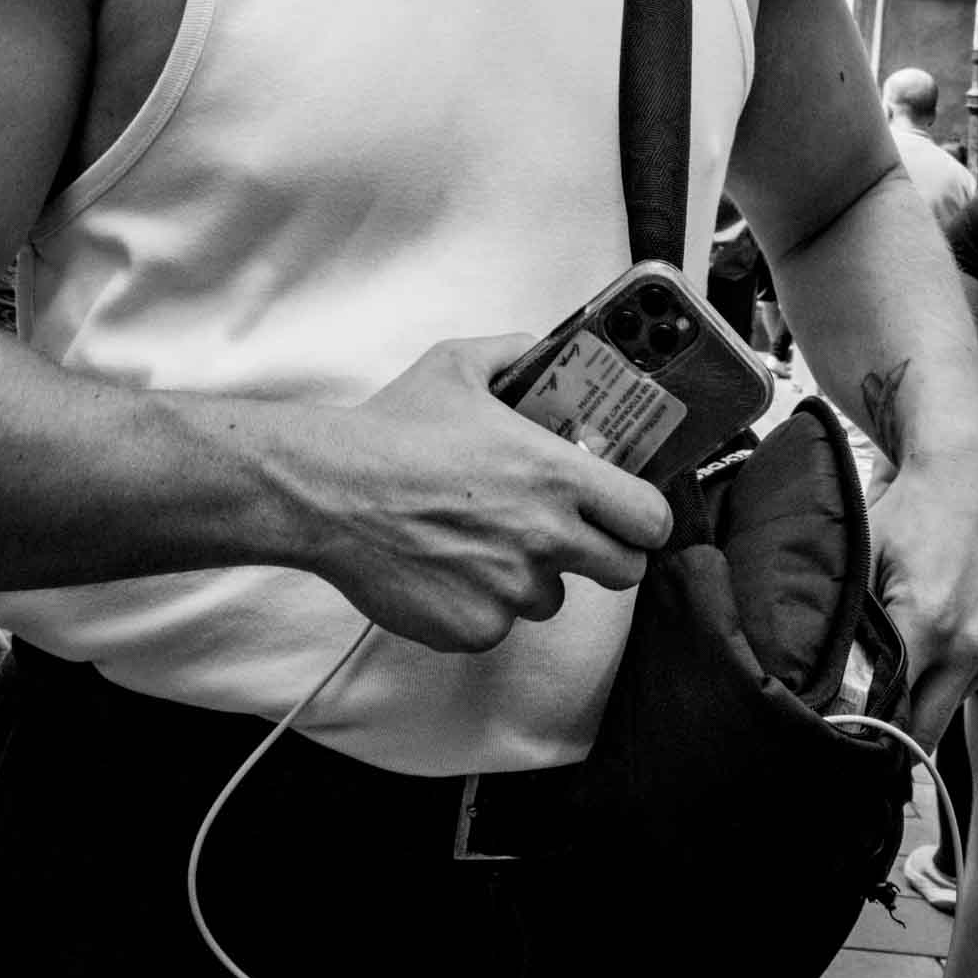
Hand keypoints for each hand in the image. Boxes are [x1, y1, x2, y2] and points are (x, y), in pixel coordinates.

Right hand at [301, 333, 671, 653]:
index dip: (645, 519)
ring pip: (552, 598)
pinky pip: (497, 623)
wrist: (327, 491)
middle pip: (624, 571)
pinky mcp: (474, 629)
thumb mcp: (457, 365)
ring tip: (481, 540)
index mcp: (555, 474)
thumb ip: (515, 353)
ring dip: (531, 577)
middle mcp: (545, 537)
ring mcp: (510, 591)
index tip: (630, 515)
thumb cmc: (392, 428)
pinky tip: (443, 565)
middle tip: (572, 535)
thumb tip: (542, 348)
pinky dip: (479, 603)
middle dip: (606, 554)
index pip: (649, 518)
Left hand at [868, 444, 977, 748]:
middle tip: (859, 720)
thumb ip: (846, 621)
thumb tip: (823, 676)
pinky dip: (948, 676)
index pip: (892, 713)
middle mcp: (972, 648)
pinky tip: (934, 634)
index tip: (838, 730)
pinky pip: (971, 687)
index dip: (862, 726)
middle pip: (925, 731)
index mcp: (930, 625)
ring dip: (922, 698)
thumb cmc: (908, 513)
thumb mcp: (863, 555)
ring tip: (901, 654)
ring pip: (949, 709)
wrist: (970, 479)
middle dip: (892, 734)